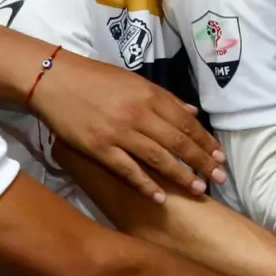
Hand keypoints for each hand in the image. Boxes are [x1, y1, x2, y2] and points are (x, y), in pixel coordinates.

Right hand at [30, 51, 224, 201]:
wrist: (54, 80)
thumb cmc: (96, 78)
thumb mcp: (134, 81)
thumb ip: (165, 99)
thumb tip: (193, 113)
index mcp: (150, 96)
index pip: (186, 123)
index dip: (205, 141)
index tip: (220, 156)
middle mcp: (139, 115)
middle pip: (178, 143)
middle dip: (202, 162)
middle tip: (220, 178)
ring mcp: (119, 133)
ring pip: (158, 158)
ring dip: (181, 176)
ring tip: (199, 190)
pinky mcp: (99, 149)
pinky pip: (127, 170)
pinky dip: (145, 185)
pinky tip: (161, 197)